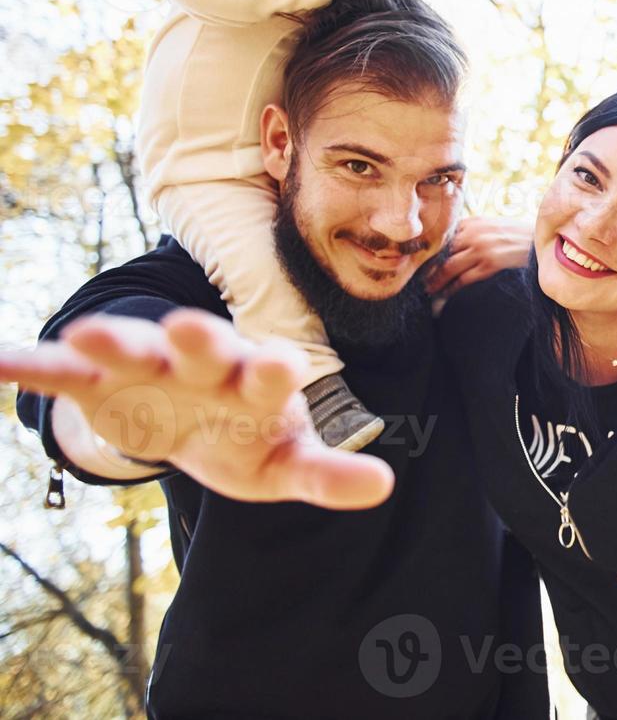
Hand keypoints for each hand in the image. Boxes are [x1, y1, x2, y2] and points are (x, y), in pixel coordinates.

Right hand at [0, 310, 393, 508]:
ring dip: (113, 339)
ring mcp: (149, 367)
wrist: (193, 424)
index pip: (270, 372)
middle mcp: (205, 364)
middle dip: (197, 337)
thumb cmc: (251, 441)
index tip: (279, 368)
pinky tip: (0, 361)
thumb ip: (328, 475)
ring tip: (87, 333)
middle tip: (188, 325)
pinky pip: (61, 371)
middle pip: (205, 346)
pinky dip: (31, 364)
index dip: (273, 371)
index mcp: (256, 383)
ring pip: (133, 347)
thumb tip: (383, 486)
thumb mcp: (288, 465)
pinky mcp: (96, 381)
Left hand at [425, 216, 532, 298]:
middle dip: (428, 268)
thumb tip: (452, 243)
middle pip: (442, 252)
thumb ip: (473, 230)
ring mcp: (481, 248)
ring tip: (428, 290)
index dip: (429, 252)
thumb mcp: (493, 224)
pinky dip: (451, 288)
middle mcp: (474, 233)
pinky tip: (444, 295)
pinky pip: (464, 279)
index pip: (443, 237)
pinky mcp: (491, 264)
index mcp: (473, 221)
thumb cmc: (518, 234)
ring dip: (435, 281)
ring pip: (449, 267)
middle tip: (418, 279)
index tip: (419, 262)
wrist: (541, 241)